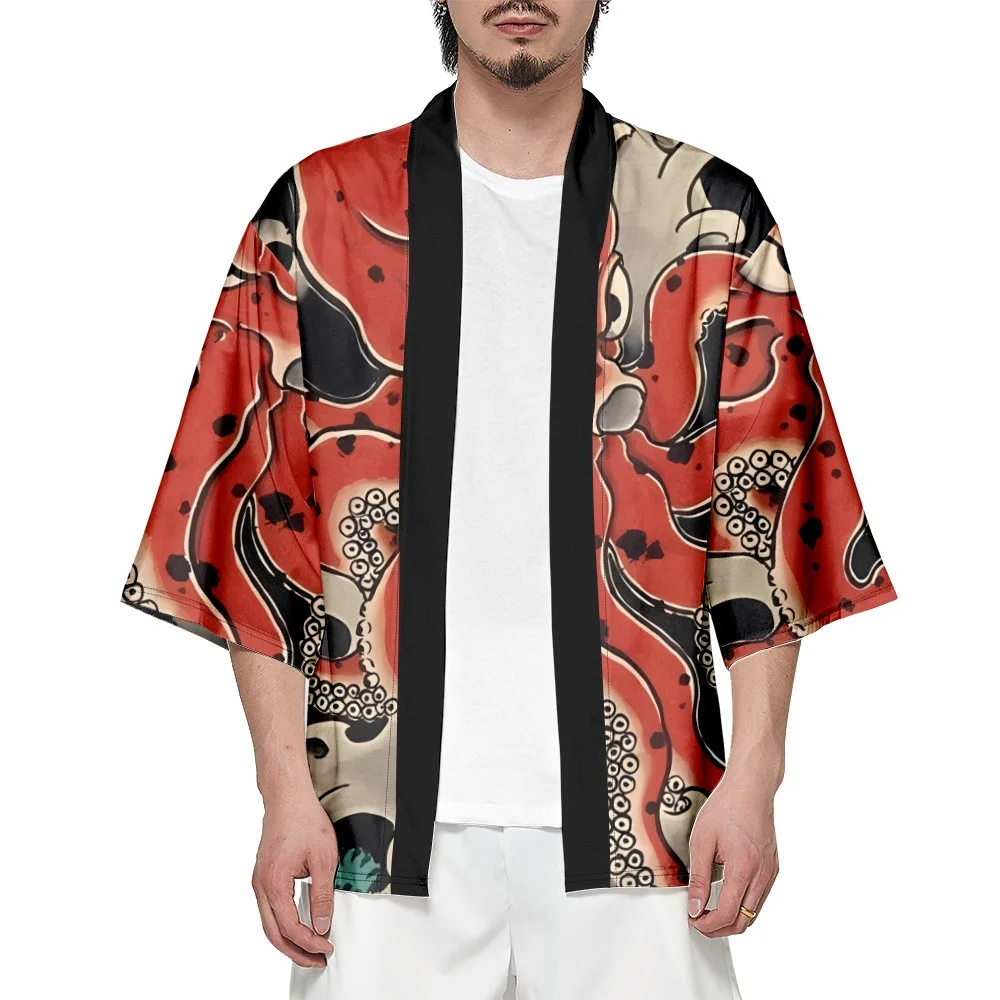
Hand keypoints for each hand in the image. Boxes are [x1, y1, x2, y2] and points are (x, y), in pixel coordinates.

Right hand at [251, 791, 338, 966]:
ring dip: (288, 940)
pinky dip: (282, 925)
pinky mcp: (263, 876)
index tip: (326, 948)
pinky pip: (269, 910)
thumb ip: (322, 895)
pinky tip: (297, 927)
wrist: (287, 798)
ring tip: (310, 949)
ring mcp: (259, 881)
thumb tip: (321, 924)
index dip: (309, 942)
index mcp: (274, 883)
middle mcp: (260, 885)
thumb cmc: (304, 820)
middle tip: (317, 960)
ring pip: (269, 923)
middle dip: (295, 951)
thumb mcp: (323, 858)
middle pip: (273, 933)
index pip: (290, 926)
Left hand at [686, 772, 778, 936]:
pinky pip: (760, 898)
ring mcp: (771, 873)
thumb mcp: (702, 841)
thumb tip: (695, 906)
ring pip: (754, 914)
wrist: (750, 789)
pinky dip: (743, 906)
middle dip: (719, 928)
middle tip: (699, 921)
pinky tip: (727, 897)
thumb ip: (698, 878)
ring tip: (709, 911)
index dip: (707, 925)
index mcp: (744, 869)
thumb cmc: (727, 808)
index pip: (727, 914)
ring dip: (732, 919)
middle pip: (743, 921)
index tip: (693, 919)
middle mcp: (762, 875)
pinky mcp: (773, 868)